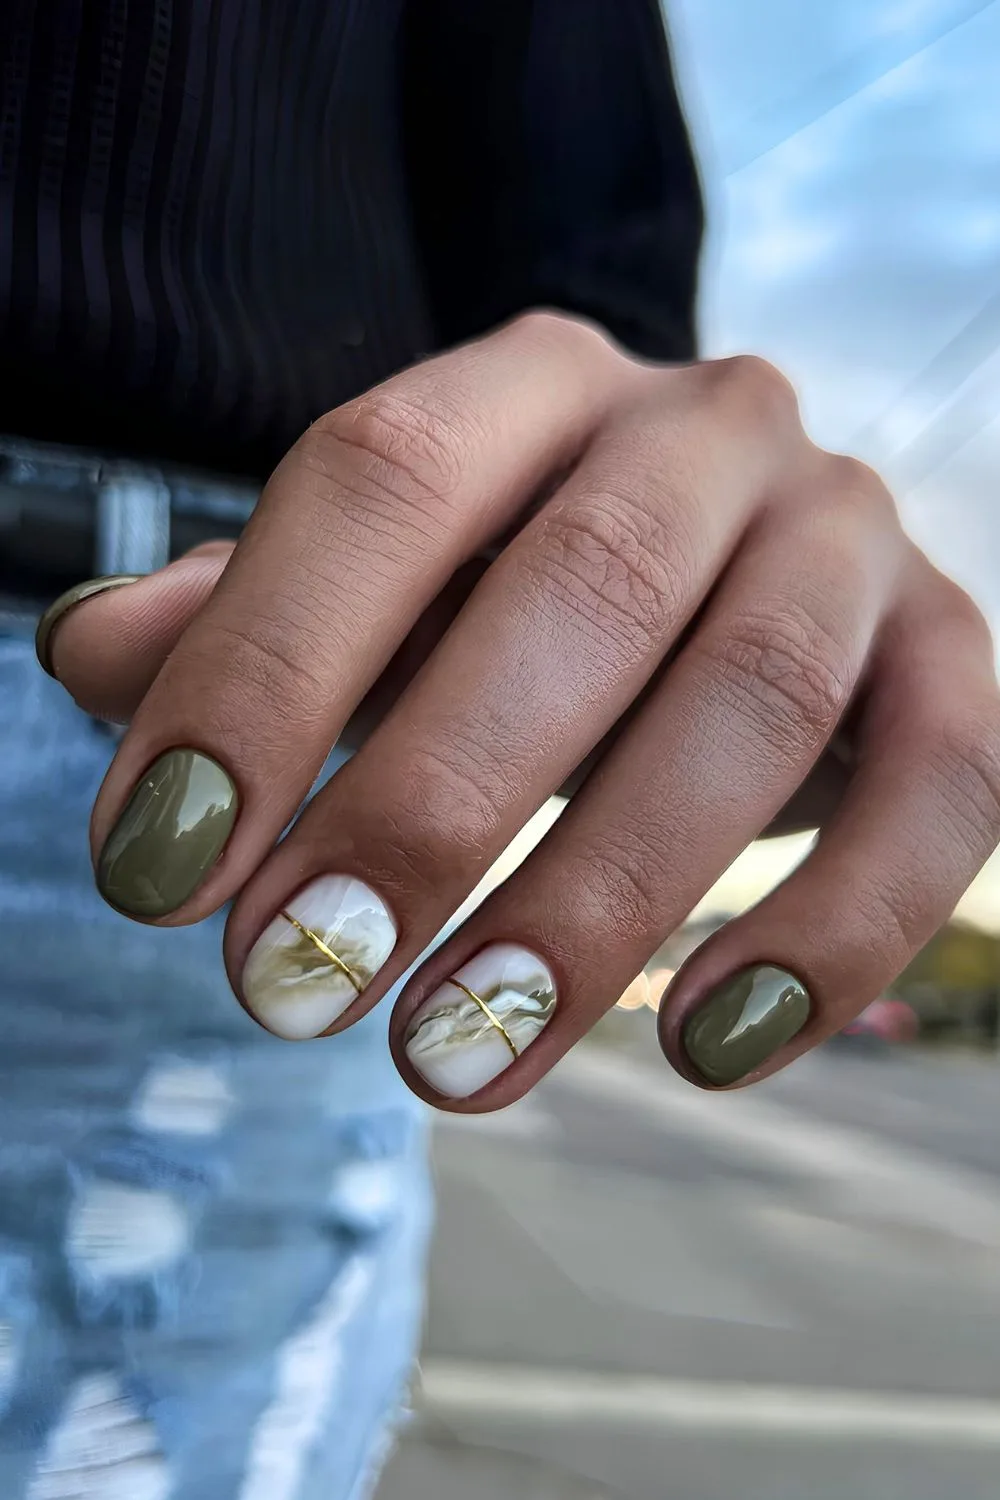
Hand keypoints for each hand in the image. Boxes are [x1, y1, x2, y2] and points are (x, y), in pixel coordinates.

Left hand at [45, 312, 999, 1103]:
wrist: (737, 569)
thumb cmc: (512, 599)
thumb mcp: (377, 592)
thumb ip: (240, 619)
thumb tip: (92, 660)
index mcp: (531, 383)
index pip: (381, 480)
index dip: (260, 669)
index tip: (156, 865)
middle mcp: (708, 426)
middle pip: (583, 592)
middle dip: (424, 806)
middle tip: (293, 986)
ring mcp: (850, 534)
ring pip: (755, 707)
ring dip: (597, 904)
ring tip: (455, 1064)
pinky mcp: (958, 654)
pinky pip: (945, 788)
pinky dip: (834, 928)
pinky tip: (713, 1050)